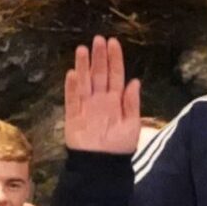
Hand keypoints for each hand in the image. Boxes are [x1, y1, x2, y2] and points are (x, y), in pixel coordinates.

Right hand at [65, 36, 142, 154]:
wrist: (102, 166)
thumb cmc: (119, 147)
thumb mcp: (132, 125)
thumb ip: (132, 103)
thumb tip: (135, 81)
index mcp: (116, 101)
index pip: (115, 75)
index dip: (114, 59)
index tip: (114, 42)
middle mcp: (100, 100)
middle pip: (99, 74)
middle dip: (99, 57)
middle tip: (98, 39)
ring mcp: (86, 106)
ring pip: (84, 82)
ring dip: (83, 66)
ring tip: (83, 49)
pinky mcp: (73, 116)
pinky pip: (72, 99)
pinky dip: (72, 87)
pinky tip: (73, 73)